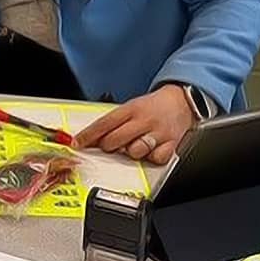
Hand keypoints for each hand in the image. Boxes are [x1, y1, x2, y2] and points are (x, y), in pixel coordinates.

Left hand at [74, 85, 194, 164]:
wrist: (182, 101)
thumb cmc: (153, 107)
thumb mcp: (132, 107)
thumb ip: (115, 122)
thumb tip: (93, 138)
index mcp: (131, 109)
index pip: (104, 123)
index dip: (88, 135)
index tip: (77, 143)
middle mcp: (143, 120)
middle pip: (116, 139)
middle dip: (108, 146)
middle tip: (110, 145)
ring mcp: (157, 133)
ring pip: (134, 151)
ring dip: (130, 152)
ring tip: (135, 145)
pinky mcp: (171, 144)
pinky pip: (155, 159)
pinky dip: (151, 158)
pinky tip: (151, 150)